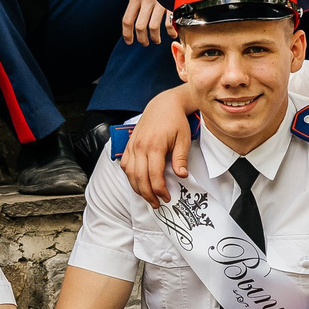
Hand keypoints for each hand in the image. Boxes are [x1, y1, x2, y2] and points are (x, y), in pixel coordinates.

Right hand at [119, 87, 197, 205]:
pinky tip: (137, 182)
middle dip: (148, 194)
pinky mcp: (129, 144)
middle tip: (157, 204)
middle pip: (139, 178)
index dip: (160, 190)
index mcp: (154, 146)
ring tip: (147, 197)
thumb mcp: (183, 139)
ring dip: (137, 188)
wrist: (163, 105)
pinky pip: (124, 164)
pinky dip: (129, 176)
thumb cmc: (175, 121)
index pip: (154, 175)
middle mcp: (140, 146)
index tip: (167, 198)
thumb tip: (181, 176)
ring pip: (129, 173)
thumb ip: (181, 158)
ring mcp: (132, 145)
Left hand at [122, 0, 169, 44]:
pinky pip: (170, 23)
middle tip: (144, 43)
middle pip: (139, 27)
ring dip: (154, 38)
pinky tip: (172, 34)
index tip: (129, 42)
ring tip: (156, 41)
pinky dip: (170, 32)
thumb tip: (134, 7)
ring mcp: (159, 3)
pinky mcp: (171, 3)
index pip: (127, 20)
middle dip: (141, 39)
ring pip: (153, 28)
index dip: (126, 34)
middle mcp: (146, 1)